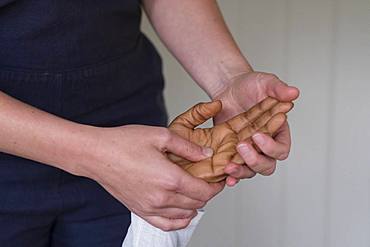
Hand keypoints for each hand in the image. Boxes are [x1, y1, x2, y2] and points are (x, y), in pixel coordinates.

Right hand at [81, 125, 223, 230]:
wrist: (96, 155)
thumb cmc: (124, 143)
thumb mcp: (160, 135)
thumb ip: (187, 147)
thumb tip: (206, 154)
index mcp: (169, 179)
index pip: (204, 191)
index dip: (216, 186)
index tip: (219, 178)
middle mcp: (162, 198)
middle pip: (197, 203)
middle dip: (207, 192)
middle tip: (208, 180)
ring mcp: (150, 207)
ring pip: (184, 215)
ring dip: (195, 204)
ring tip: (194, 190)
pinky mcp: (140, 211)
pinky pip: (166, 224)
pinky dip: (179, 220)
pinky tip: (182, 211)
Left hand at [213, 72, 299, 185]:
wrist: (230, 87)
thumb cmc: (252, 85)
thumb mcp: (265, 83)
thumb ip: (278, 89)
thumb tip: (294, 92)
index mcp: (277, 132)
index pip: (281, 149)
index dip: (271, 146)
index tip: (258, 134)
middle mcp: (264, 146)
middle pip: (267, 165)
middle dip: (255, 160)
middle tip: (241, 146)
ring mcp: (248, 151)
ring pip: (250, 171)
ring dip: (241, 171)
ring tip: (230, 166)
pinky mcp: (232, 153)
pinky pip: (234, 169)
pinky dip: (230, 176)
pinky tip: (225, 178)